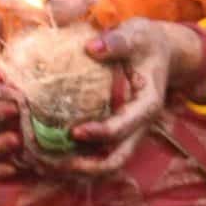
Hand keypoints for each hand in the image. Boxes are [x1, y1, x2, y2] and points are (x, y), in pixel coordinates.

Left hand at [49, 17, 200, 177]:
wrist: (159, 51)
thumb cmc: (146, 42)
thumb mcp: (136, 35)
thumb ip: (117, 41)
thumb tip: (92, 48)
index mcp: (146, 106)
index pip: (123, 128)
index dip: (100, 134)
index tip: (74, 132)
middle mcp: (138, 125)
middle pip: (117, 160)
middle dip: (87, 168)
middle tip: (54, 163)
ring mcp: (127, 131)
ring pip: (106, 162)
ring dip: (78, 169)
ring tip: (46, 164)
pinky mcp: (114, 130)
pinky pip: (97, 152)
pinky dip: (76, 157)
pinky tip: (49, 153)